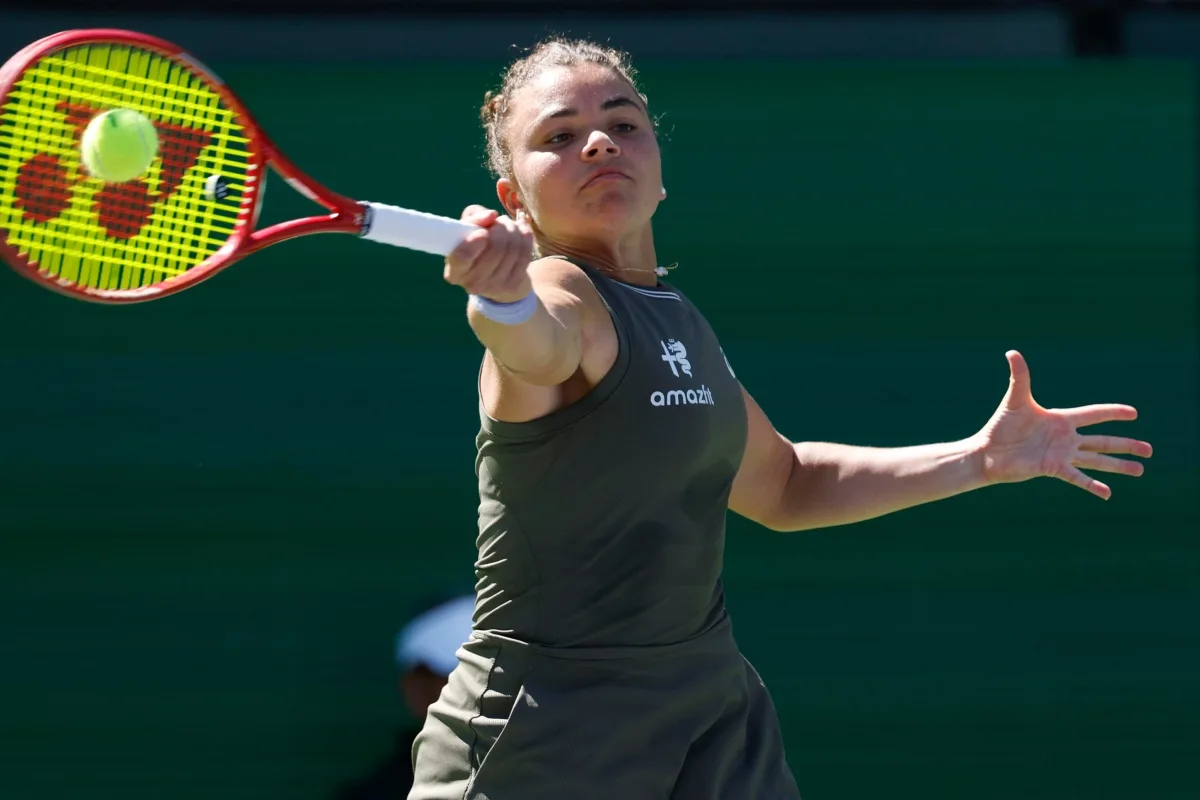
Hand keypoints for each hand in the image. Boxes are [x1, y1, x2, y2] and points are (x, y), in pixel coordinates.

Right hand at [444, 205, 534, 302]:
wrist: (496, 274)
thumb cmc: (477, 245)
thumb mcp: (468, 229)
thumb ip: (474, 218)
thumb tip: (491, 215)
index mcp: (454, 271)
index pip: (463, 256)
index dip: (474, 242)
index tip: (483, 232)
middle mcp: (472, 283)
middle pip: (495, 248)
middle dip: (501, 227)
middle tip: (500, 221)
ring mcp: (494, 287)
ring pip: (512, 249)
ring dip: (513, 229)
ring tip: (509, 225)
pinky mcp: (513, 286)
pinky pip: (525, 253)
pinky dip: (526, 235)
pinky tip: (522, 229)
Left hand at [976, 351, 1151, 499]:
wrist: (986, 452)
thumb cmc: (1000, 426)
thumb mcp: (1015, 399)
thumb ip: (1020, 376)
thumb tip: (1012, 351)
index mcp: (1060, 419)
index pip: (1093, 414)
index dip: (1113, 412)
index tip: (1134, 413)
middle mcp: (1065, 438)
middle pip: (1102, 440)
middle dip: (1126, 444)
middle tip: (1149, 449)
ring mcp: (1061, 454)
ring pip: (1096, 460)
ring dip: (1118, 465)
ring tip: (1140, 470)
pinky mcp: (1052, 469)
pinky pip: (1077, 477)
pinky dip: (1092, 485)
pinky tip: (1108, 493)